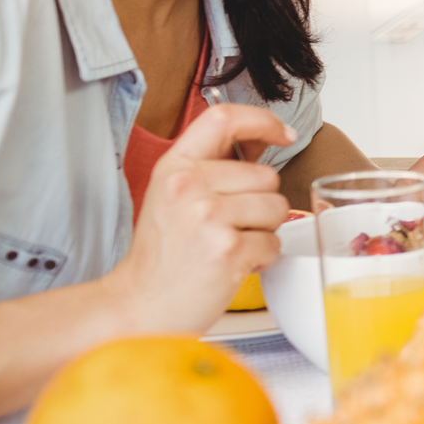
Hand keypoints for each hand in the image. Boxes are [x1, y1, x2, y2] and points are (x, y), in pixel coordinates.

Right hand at [110, 105, 291, 329]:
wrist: (140, 304)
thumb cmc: (163, 254)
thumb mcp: (175, 196)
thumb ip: (214, 167)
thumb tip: (261, 140)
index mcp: (174, 167)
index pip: (224, 119)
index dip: (262, 121)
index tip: (283, 133)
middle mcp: (188, 185)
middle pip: (267, 176)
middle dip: (260, 204)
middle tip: (226, 228)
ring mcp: (207, 217)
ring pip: (277, 209)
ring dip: (263, 232)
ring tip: (227, 245)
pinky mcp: (227, 249)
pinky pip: (274, 244)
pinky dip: (261, 258)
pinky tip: (231, 265)